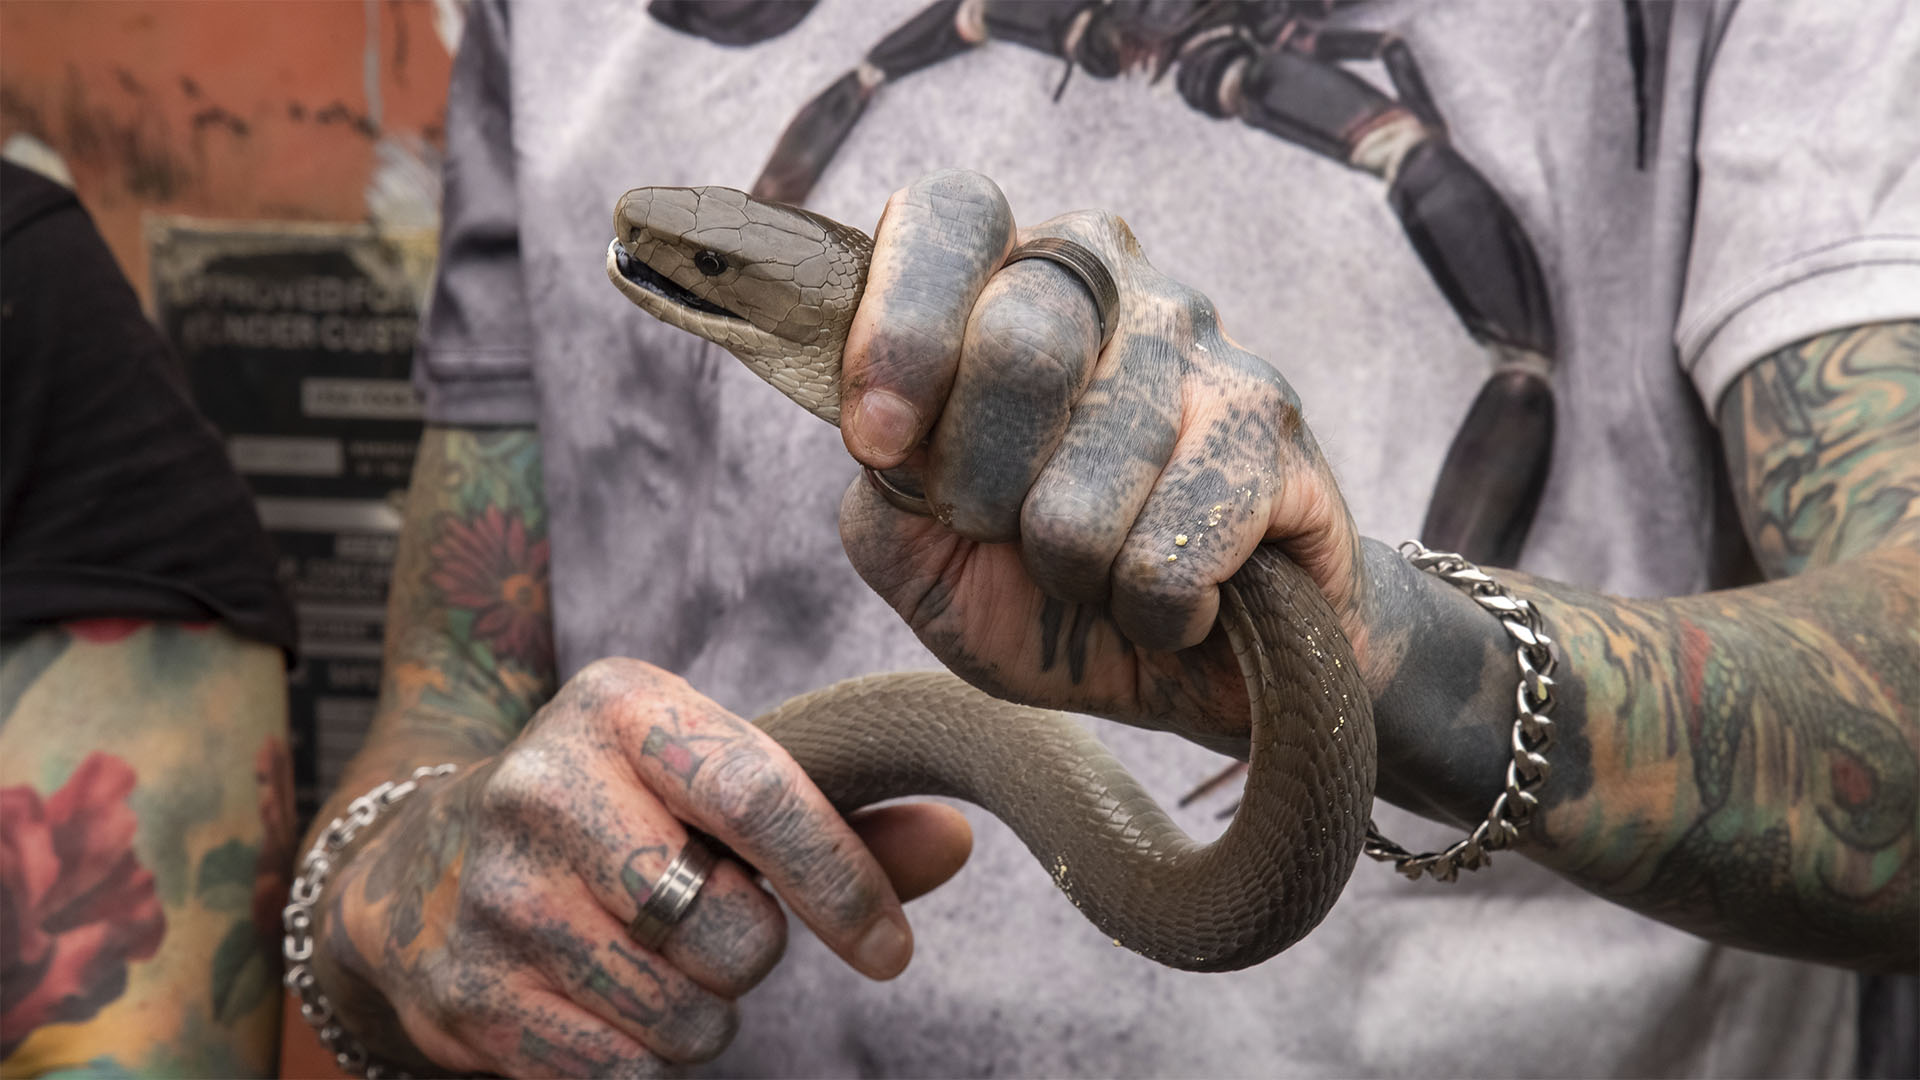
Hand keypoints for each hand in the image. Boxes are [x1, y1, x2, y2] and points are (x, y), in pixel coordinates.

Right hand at [310, 659, 970, 1075]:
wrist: (421, 865)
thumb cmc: (613, 811)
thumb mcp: (707, 774)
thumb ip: (834, 809)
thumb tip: (954, 839)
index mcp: (618, 706)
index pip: (759, 796)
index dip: (841, 879)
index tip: (888, 948)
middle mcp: (543, 788)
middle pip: (731, 933)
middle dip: (751, 950)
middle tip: (707, 919)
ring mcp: (496, 897)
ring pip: (684, 1017)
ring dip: (700, 1011)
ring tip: (652, 956)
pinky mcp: (466, 997)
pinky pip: (621, 1073)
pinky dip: (640, 1056)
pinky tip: (602, 997)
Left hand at [836, 170, 1367, 748]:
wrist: (1189, 672)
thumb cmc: (1039, 593)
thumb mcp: (921, 551)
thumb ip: (883, 485)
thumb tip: (894, 436)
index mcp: (1007, 275)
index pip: (951, 215)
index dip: (900, 330)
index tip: (881, 443)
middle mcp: (1110, 279)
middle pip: (1019, 347)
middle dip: (982, 488)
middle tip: (1006, 535)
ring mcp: (1204, 342)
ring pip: (1085, 489)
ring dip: (1070, 571)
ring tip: (1102, 572)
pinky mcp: (1272, 426)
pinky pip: (1168, 557)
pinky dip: (1150, 611)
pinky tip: (1174, 598)